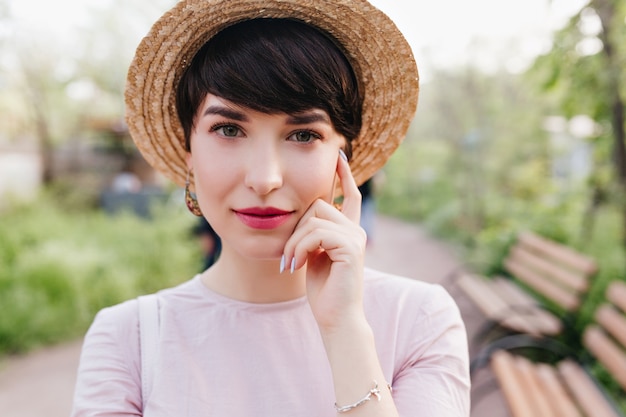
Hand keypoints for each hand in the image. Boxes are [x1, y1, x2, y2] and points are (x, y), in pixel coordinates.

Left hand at [282, 151, 366, 330]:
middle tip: (289, 256)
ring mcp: (355, 237)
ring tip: (291, 263)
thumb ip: (312, 233)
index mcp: (348, 231)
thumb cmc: (322, 291)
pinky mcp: (351, 247)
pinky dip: (300, 248)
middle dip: (296, 229)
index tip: (338, 155)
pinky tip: (296, 265)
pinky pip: (316, 233)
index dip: (343, 175)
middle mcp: (355, 230)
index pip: (349, 195)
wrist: (335, 318)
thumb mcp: (313, 255)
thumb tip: (304, 213)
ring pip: (314, 219)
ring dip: (294, 242)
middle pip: (317, 205)